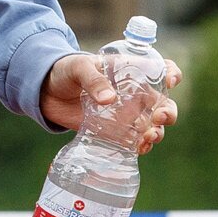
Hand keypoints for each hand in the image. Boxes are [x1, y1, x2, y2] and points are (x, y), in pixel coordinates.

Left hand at [40, 52, 182, 149]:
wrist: (46, 92)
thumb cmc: (65, 71)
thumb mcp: (78, 68)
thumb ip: (92, 80)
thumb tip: (109, 99)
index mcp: (131, 72)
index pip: (161, 70)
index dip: (172, 74)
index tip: (170, 81)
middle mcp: (134, 95)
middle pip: (164, 104)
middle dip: (169, 112)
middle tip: (159, 118)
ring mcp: (126, 115)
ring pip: (153, 126)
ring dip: (157, 133)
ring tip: (148, 136)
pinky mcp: (114, 132)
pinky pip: (135, 142)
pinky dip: (142, 146)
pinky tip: (140, 148)